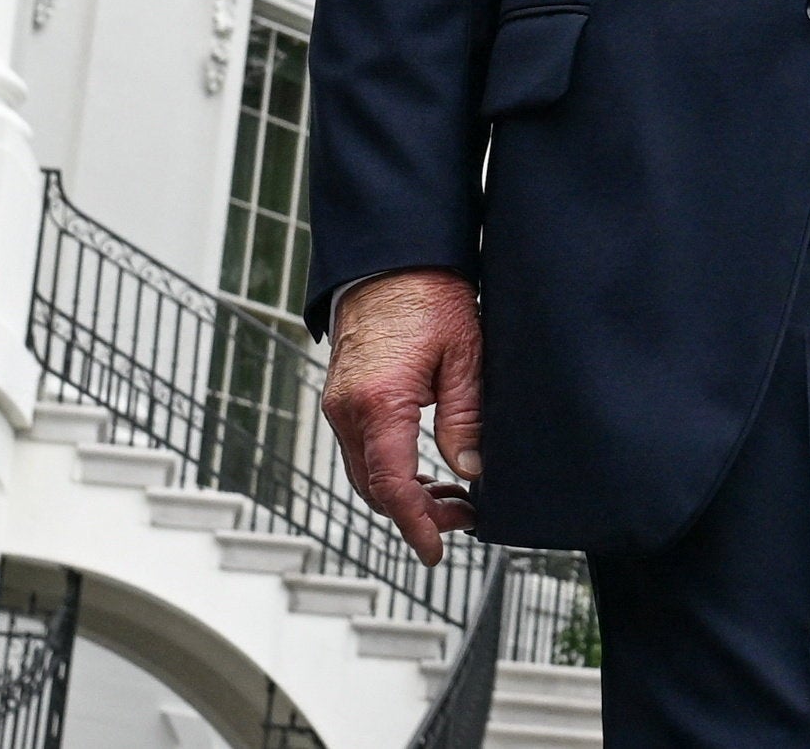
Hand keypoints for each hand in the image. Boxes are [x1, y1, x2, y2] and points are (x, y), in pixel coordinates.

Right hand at [321, 270, 482, 563]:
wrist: (389, 258)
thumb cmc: (429, 295)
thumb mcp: (465, 355)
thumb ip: (465, 417)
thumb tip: (470, 470)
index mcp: (379, 402)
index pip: (392, 486)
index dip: (416, 525)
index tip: (435, 551)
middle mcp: (348, 408)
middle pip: (375, 488)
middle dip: (417, 514)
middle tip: (465, 517)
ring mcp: (339, 403)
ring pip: (365, 473)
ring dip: (404, 494)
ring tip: (453, 497)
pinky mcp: (342, 397)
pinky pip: (360, 451)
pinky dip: (389, 472)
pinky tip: (424, 471)